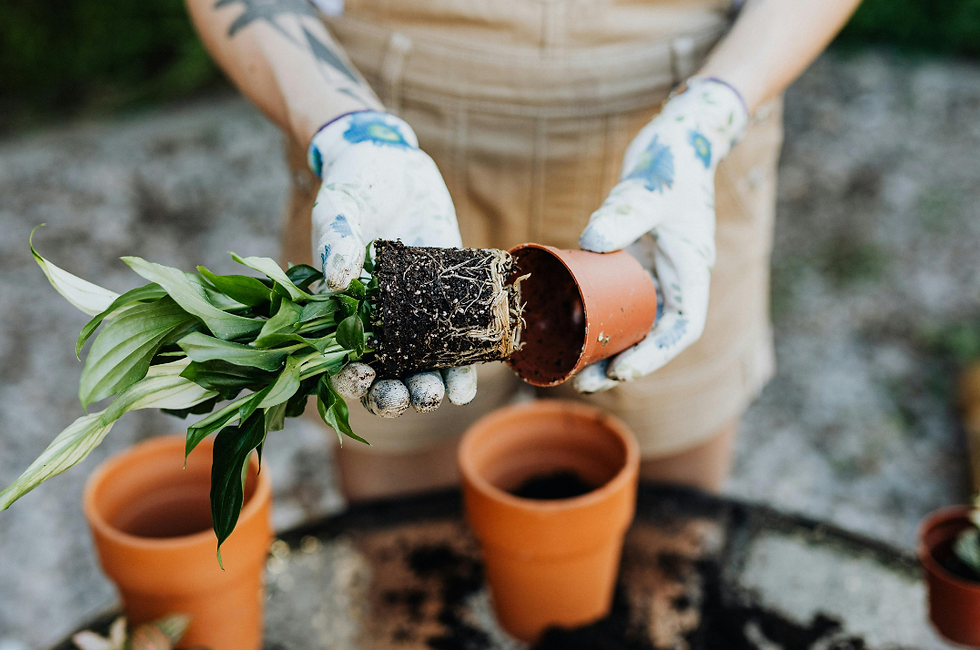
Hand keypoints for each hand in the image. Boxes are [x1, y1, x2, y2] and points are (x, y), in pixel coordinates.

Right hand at [308, 110, 476, 415]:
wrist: (394, 166)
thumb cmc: (353, 189)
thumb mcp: (338, 212)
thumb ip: (336, 243)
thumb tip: (336, 281)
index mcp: (340, 312)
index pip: (340, 361)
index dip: (350, 379)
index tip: (365, 377)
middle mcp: (378, 324)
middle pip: (384, 378)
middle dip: (398, 396)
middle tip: (414, 396)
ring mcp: (414, 317)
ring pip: (421, 370)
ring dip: (431, 390)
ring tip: (443, 395)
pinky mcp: (448, 302)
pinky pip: (454, 343)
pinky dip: (462, 366)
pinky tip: (468, 380)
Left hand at [574, 79, 748, 392]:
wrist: (677, 135)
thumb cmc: (673, 160)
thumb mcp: (650, 187)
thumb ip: (625, 212)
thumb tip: (590, 240)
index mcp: (690, 270)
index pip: (680, 328)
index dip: (653, 356)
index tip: (621, 371)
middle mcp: (674, 277)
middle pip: (652, 335)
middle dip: (621, 362)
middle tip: (582, 380)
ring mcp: (654, 269)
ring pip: (632, 320)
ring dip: (605, 346)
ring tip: (569, 366)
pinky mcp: (633, 258)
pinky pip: (615, 296)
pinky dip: (594, 315)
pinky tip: (565, 325)